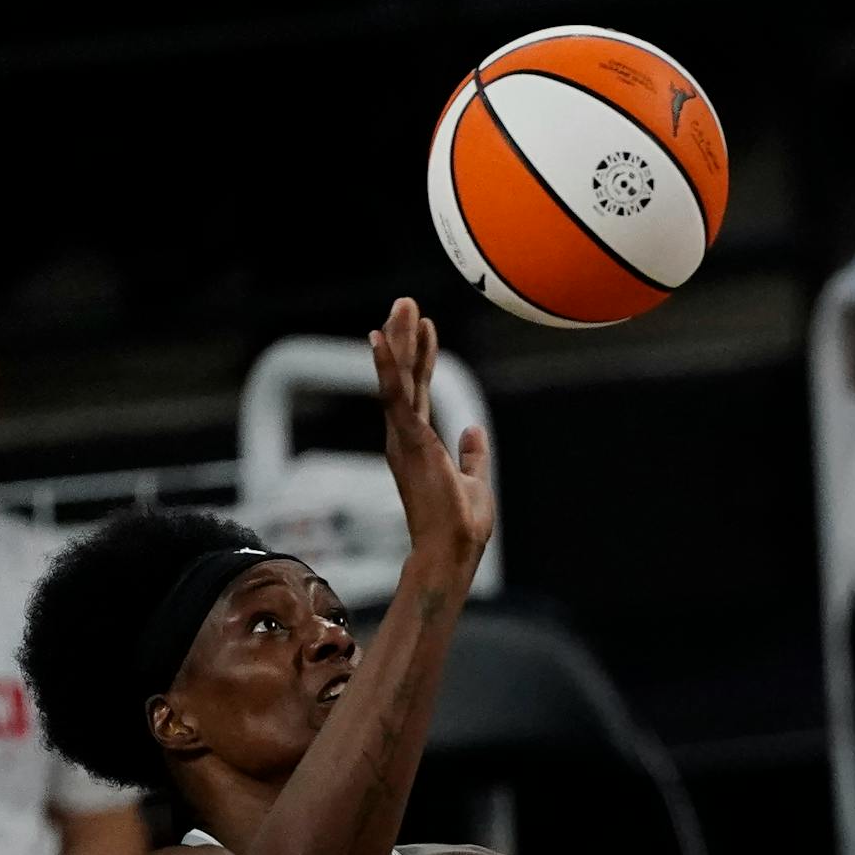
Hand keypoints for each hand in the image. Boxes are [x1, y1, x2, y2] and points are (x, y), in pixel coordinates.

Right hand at [369, 297, 494, 566]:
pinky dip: (388, 367)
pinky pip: (396, 396)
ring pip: (398, 379)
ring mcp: (404, 438)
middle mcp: (405, 437)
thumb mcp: (474, 481)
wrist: (452, 551)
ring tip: (401, 306)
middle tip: (406, 303)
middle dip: (404, 339)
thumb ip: (472, 456)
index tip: (426, 328)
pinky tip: (379, 338)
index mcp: (419, 444)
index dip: (421, 359)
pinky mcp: (408, 441)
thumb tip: (475, 431)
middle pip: (405, 378)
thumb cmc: (461, 526)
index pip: (419, 392)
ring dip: (398, 341)